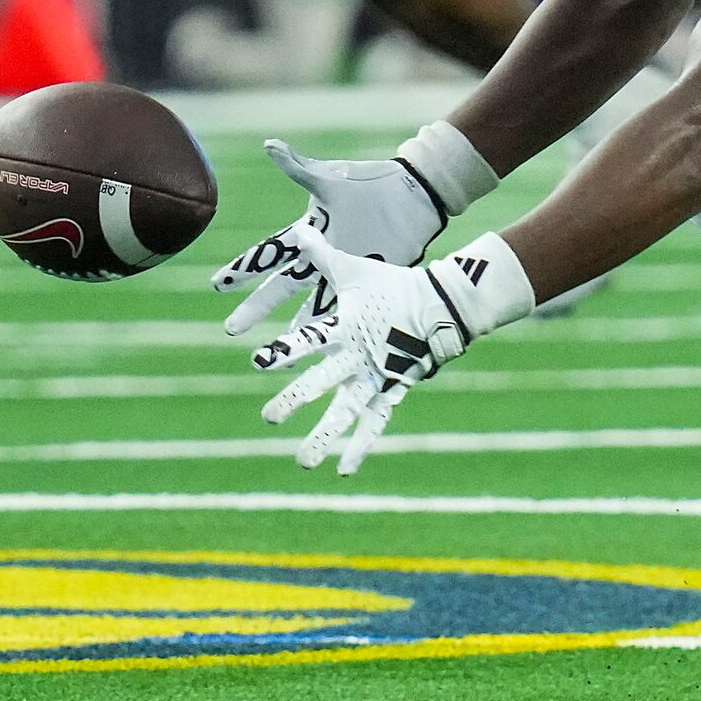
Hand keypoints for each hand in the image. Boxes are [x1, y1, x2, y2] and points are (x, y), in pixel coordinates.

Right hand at [211, 139, 447, 335]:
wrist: (413, 194)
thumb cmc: (368, 183)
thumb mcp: (329, 178)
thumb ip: (298, 167)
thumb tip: (269, 144)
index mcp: (308, 232)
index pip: (268, 253)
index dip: (243, 269)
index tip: (218, 284)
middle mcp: (321, 256)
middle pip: (282, 286)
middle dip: (256, 306)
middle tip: (231, 329)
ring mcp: (346, 269)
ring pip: (315, 302)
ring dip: (300, 325)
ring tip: (281, 351)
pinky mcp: (371, 276)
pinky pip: (352, 305)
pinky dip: (343, 323)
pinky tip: (332, 347)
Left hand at [248, 232, 469, 474]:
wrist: (443, 305)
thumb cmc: (393, 284)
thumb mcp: (355, 268)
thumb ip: (322, 254)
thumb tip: (297, 229)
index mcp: (346, 326)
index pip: (310, 339)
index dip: (285, 351)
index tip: (258, 362)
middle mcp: (359, 355)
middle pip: (324, 381)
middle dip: (297, 398)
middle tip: (270, 418)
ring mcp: (377, 376)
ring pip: (347, 411)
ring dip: (324, 437)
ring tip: (301, 462)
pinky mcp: (392, 390)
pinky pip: (374, 422)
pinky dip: (360, 446)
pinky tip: (343, 470)